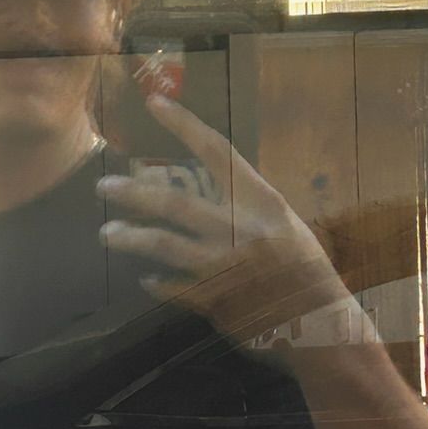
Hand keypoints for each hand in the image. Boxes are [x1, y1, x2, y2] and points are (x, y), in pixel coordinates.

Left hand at [98, 95, 350, 343]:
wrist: (323, 326)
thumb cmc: (308, 271)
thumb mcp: (286, 226)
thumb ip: (248, 208)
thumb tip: (213, 189)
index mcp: (262, 203)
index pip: (217, 152)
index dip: (184, 125)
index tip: (154, 102)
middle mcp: (241, 229)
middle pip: (175, 203)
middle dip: (134, 193)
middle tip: (104, 187)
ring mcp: (225, 266)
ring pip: (164, 245)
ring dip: (131, 237)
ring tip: (107, 233)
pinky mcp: (215, 300)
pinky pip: (174, 287)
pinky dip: (157, 282)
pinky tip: (146, 278)